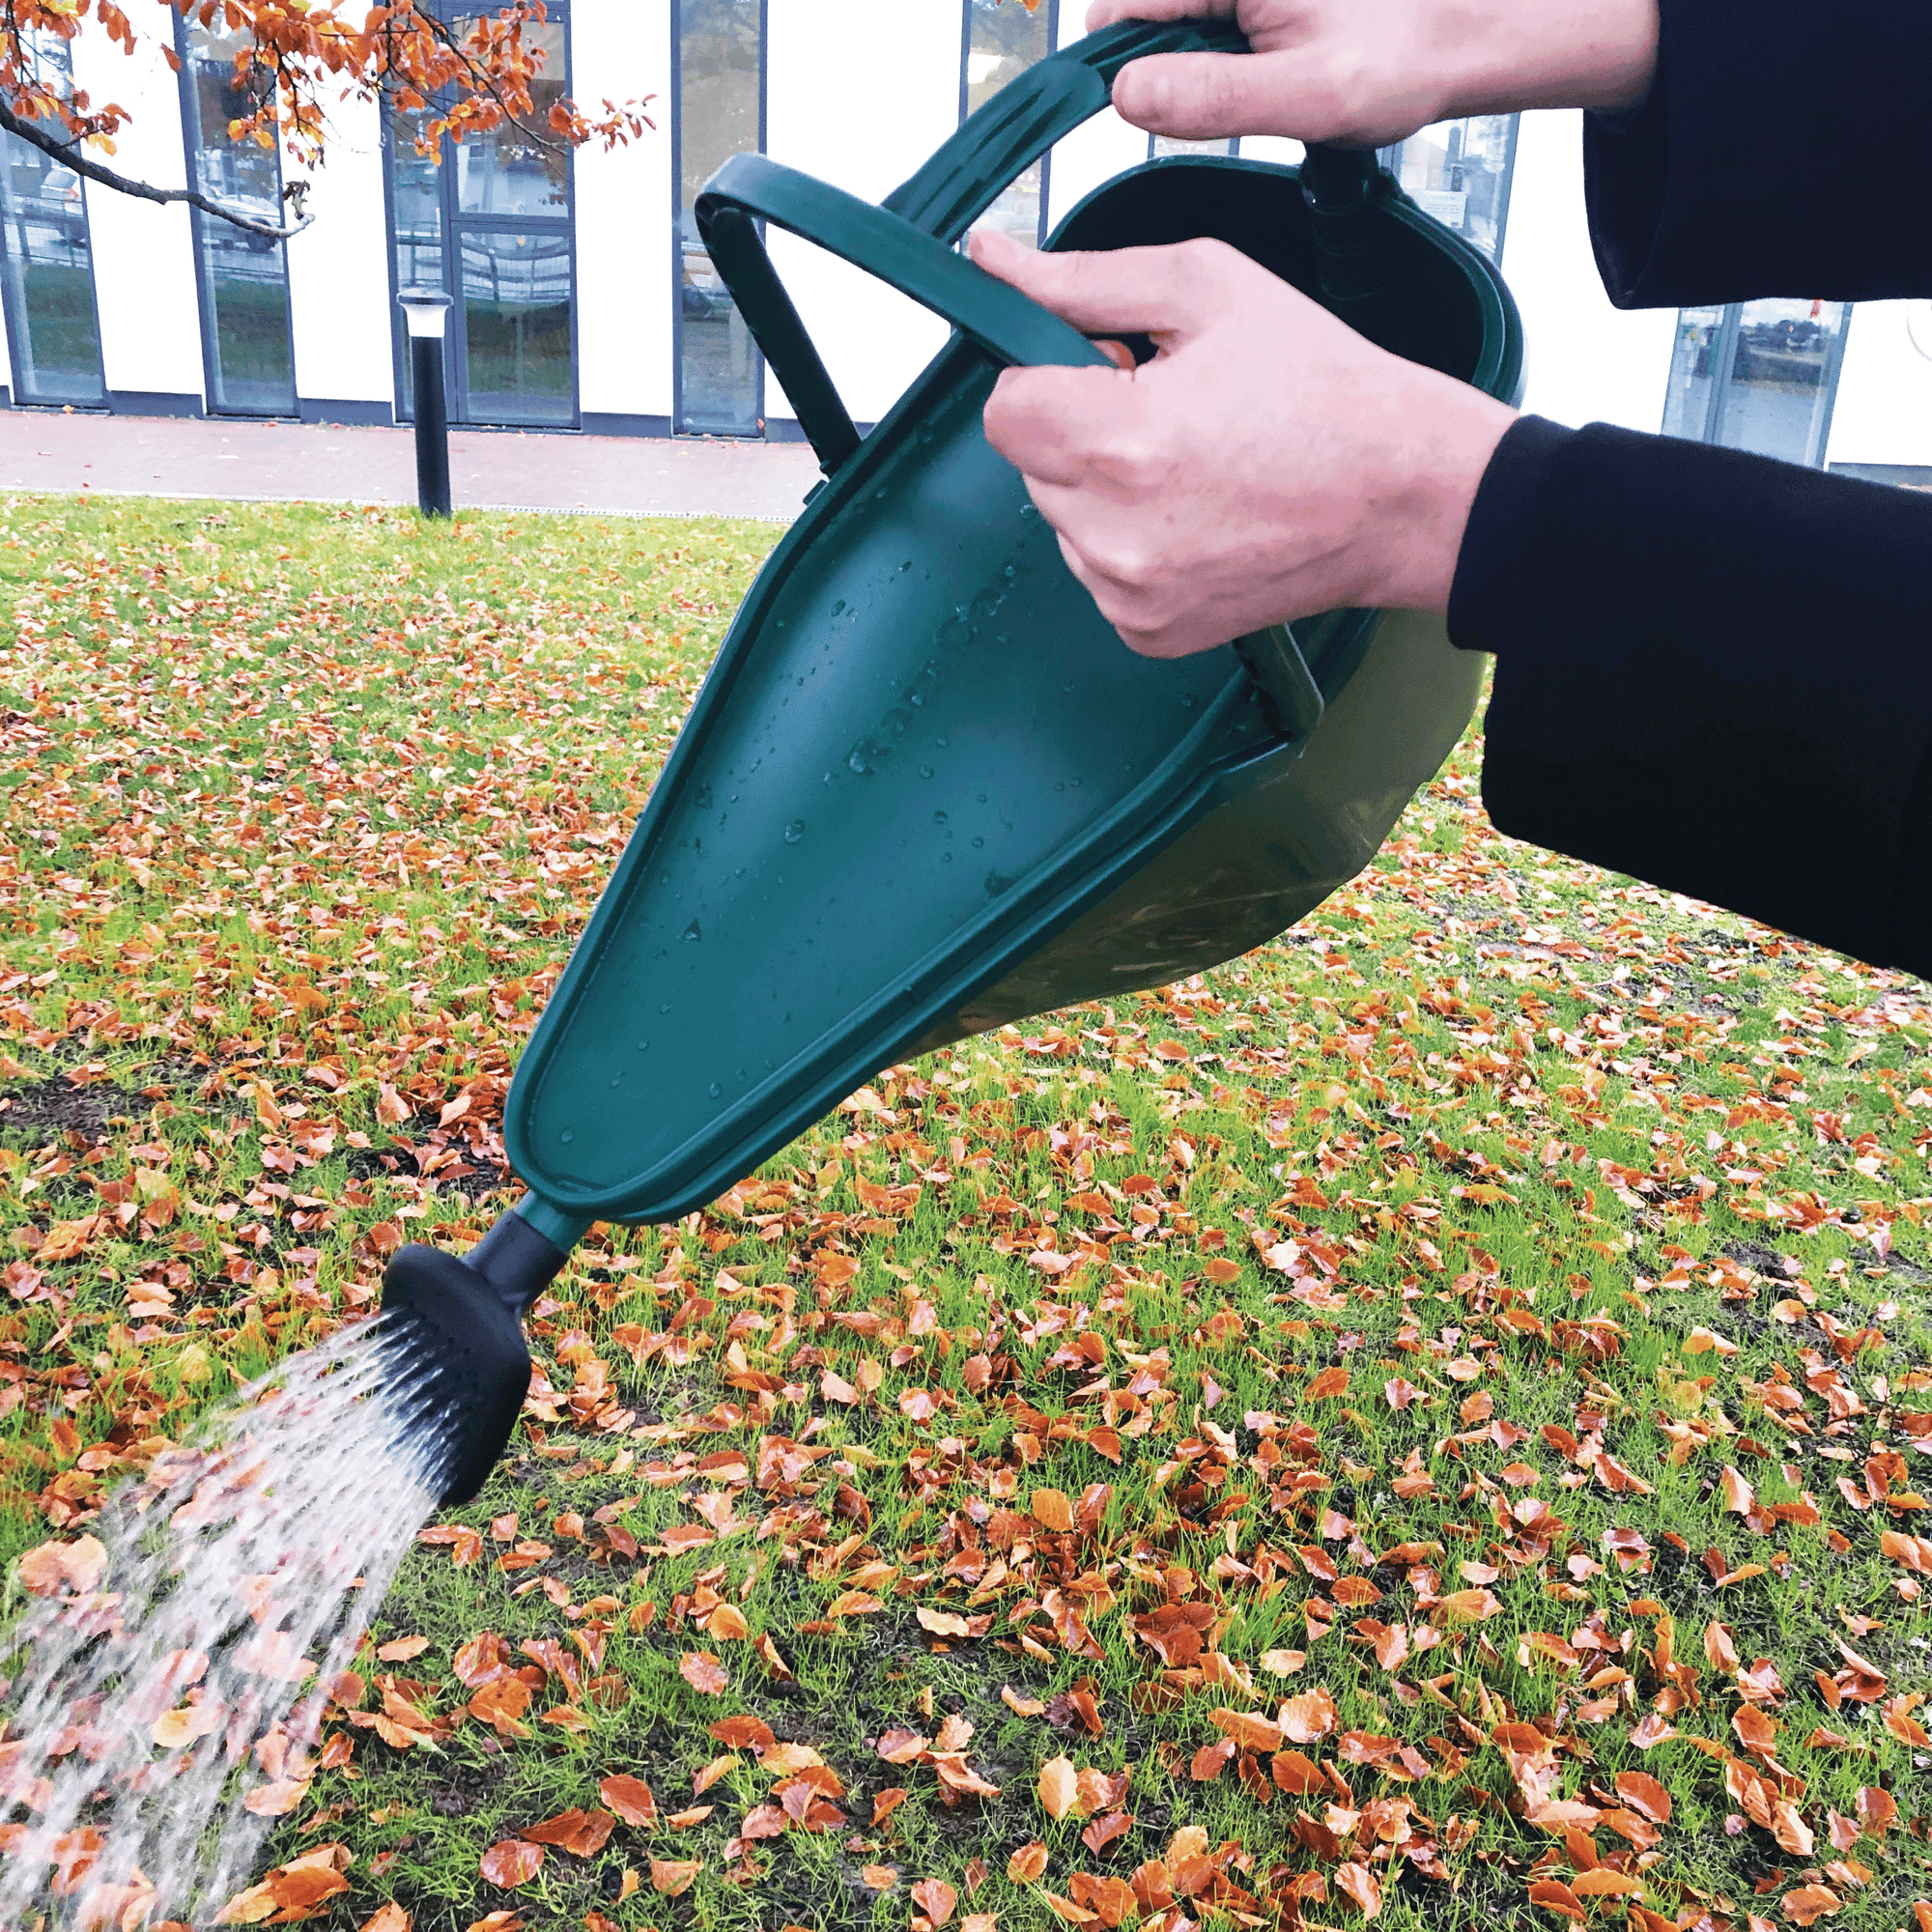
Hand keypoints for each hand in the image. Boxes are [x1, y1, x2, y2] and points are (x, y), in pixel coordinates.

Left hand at [972, 227, 1516, 657]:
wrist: (1400, 495)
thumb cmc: (1320, 388)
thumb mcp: (1204, 291)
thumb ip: (1082, 279)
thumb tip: (995, 262)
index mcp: (1121, 442)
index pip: (1003, 412)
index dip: (1045, 378)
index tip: (1100, 368)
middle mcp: (1114, 533)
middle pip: (1033, 467)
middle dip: (1081, 430)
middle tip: (1168, 410)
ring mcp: (1129, 593)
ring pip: (1063, 522)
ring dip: (1105, 489)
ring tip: (1194, 464)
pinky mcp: (1147, 631)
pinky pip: (1099, 574)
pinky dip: (1133, 542)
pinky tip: (1199, 514)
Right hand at [1084, 0, 1659, 148]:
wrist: (1464, 36)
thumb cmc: (1405, 56)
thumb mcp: (1307, 97)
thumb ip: (1210, 99)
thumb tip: (1127, 95)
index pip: (1123, 9)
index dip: (1118, 69)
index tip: (1136, 114)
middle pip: (1149, 16)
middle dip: (1171, 70)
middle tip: (1237, 103)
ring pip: (1180, 27)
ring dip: (1204, 70)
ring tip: (1268, 87)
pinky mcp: (1255, 0)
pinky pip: (1212, 29)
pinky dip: (1230, 62)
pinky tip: (1275, 73)